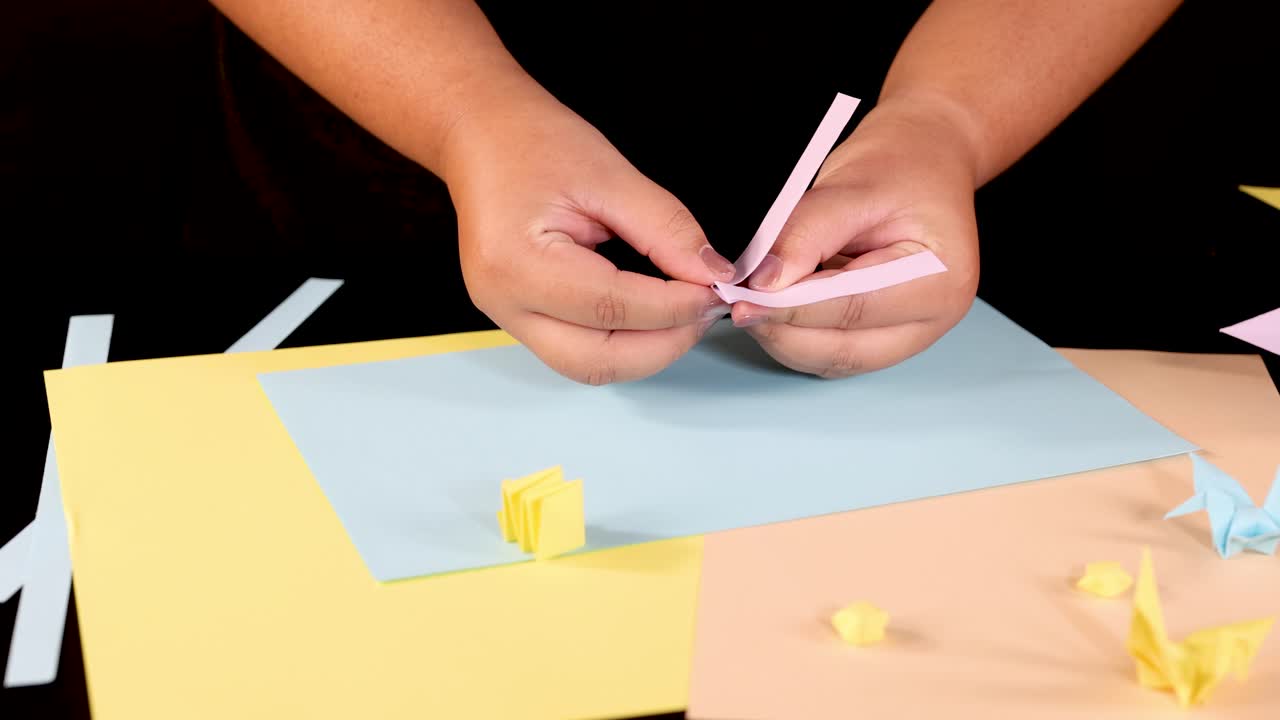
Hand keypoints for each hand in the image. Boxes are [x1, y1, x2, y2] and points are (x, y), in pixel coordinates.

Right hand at [443, 76, 734, 384]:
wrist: (480, 136)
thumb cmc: (532, 143)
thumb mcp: (610, 174)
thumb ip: (666, 229)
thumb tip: (712, 272)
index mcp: (517, 263)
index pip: (613, 307)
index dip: (675, 305)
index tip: (715, 287)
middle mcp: (504, 304)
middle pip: (597, 360)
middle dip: (664, 344)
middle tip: (705, 309)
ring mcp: (507, 318)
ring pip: (588, 367)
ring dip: (645, 352)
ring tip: (683, 315)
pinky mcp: (519, 320)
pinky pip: (578, 351)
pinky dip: (623, 343)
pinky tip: (652, 316)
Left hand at [730, 96, 980, 377]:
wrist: (923, 163)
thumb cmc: (902, 168)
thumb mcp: (854, 187)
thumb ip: (807, 235)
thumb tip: (766, 281)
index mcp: (941, 281)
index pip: (854, 308)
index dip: (793, 308)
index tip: (746, 299)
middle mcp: (931, 321)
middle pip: (845, 350)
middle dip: (784, 332)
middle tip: (738, 305)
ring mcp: (908, 335)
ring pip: (833, 359)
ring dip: (785, 338)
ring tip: (750, 303)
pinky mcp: (881, 335)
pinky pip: (831, 349)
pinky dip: (796, 334)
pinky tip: (772, 307)